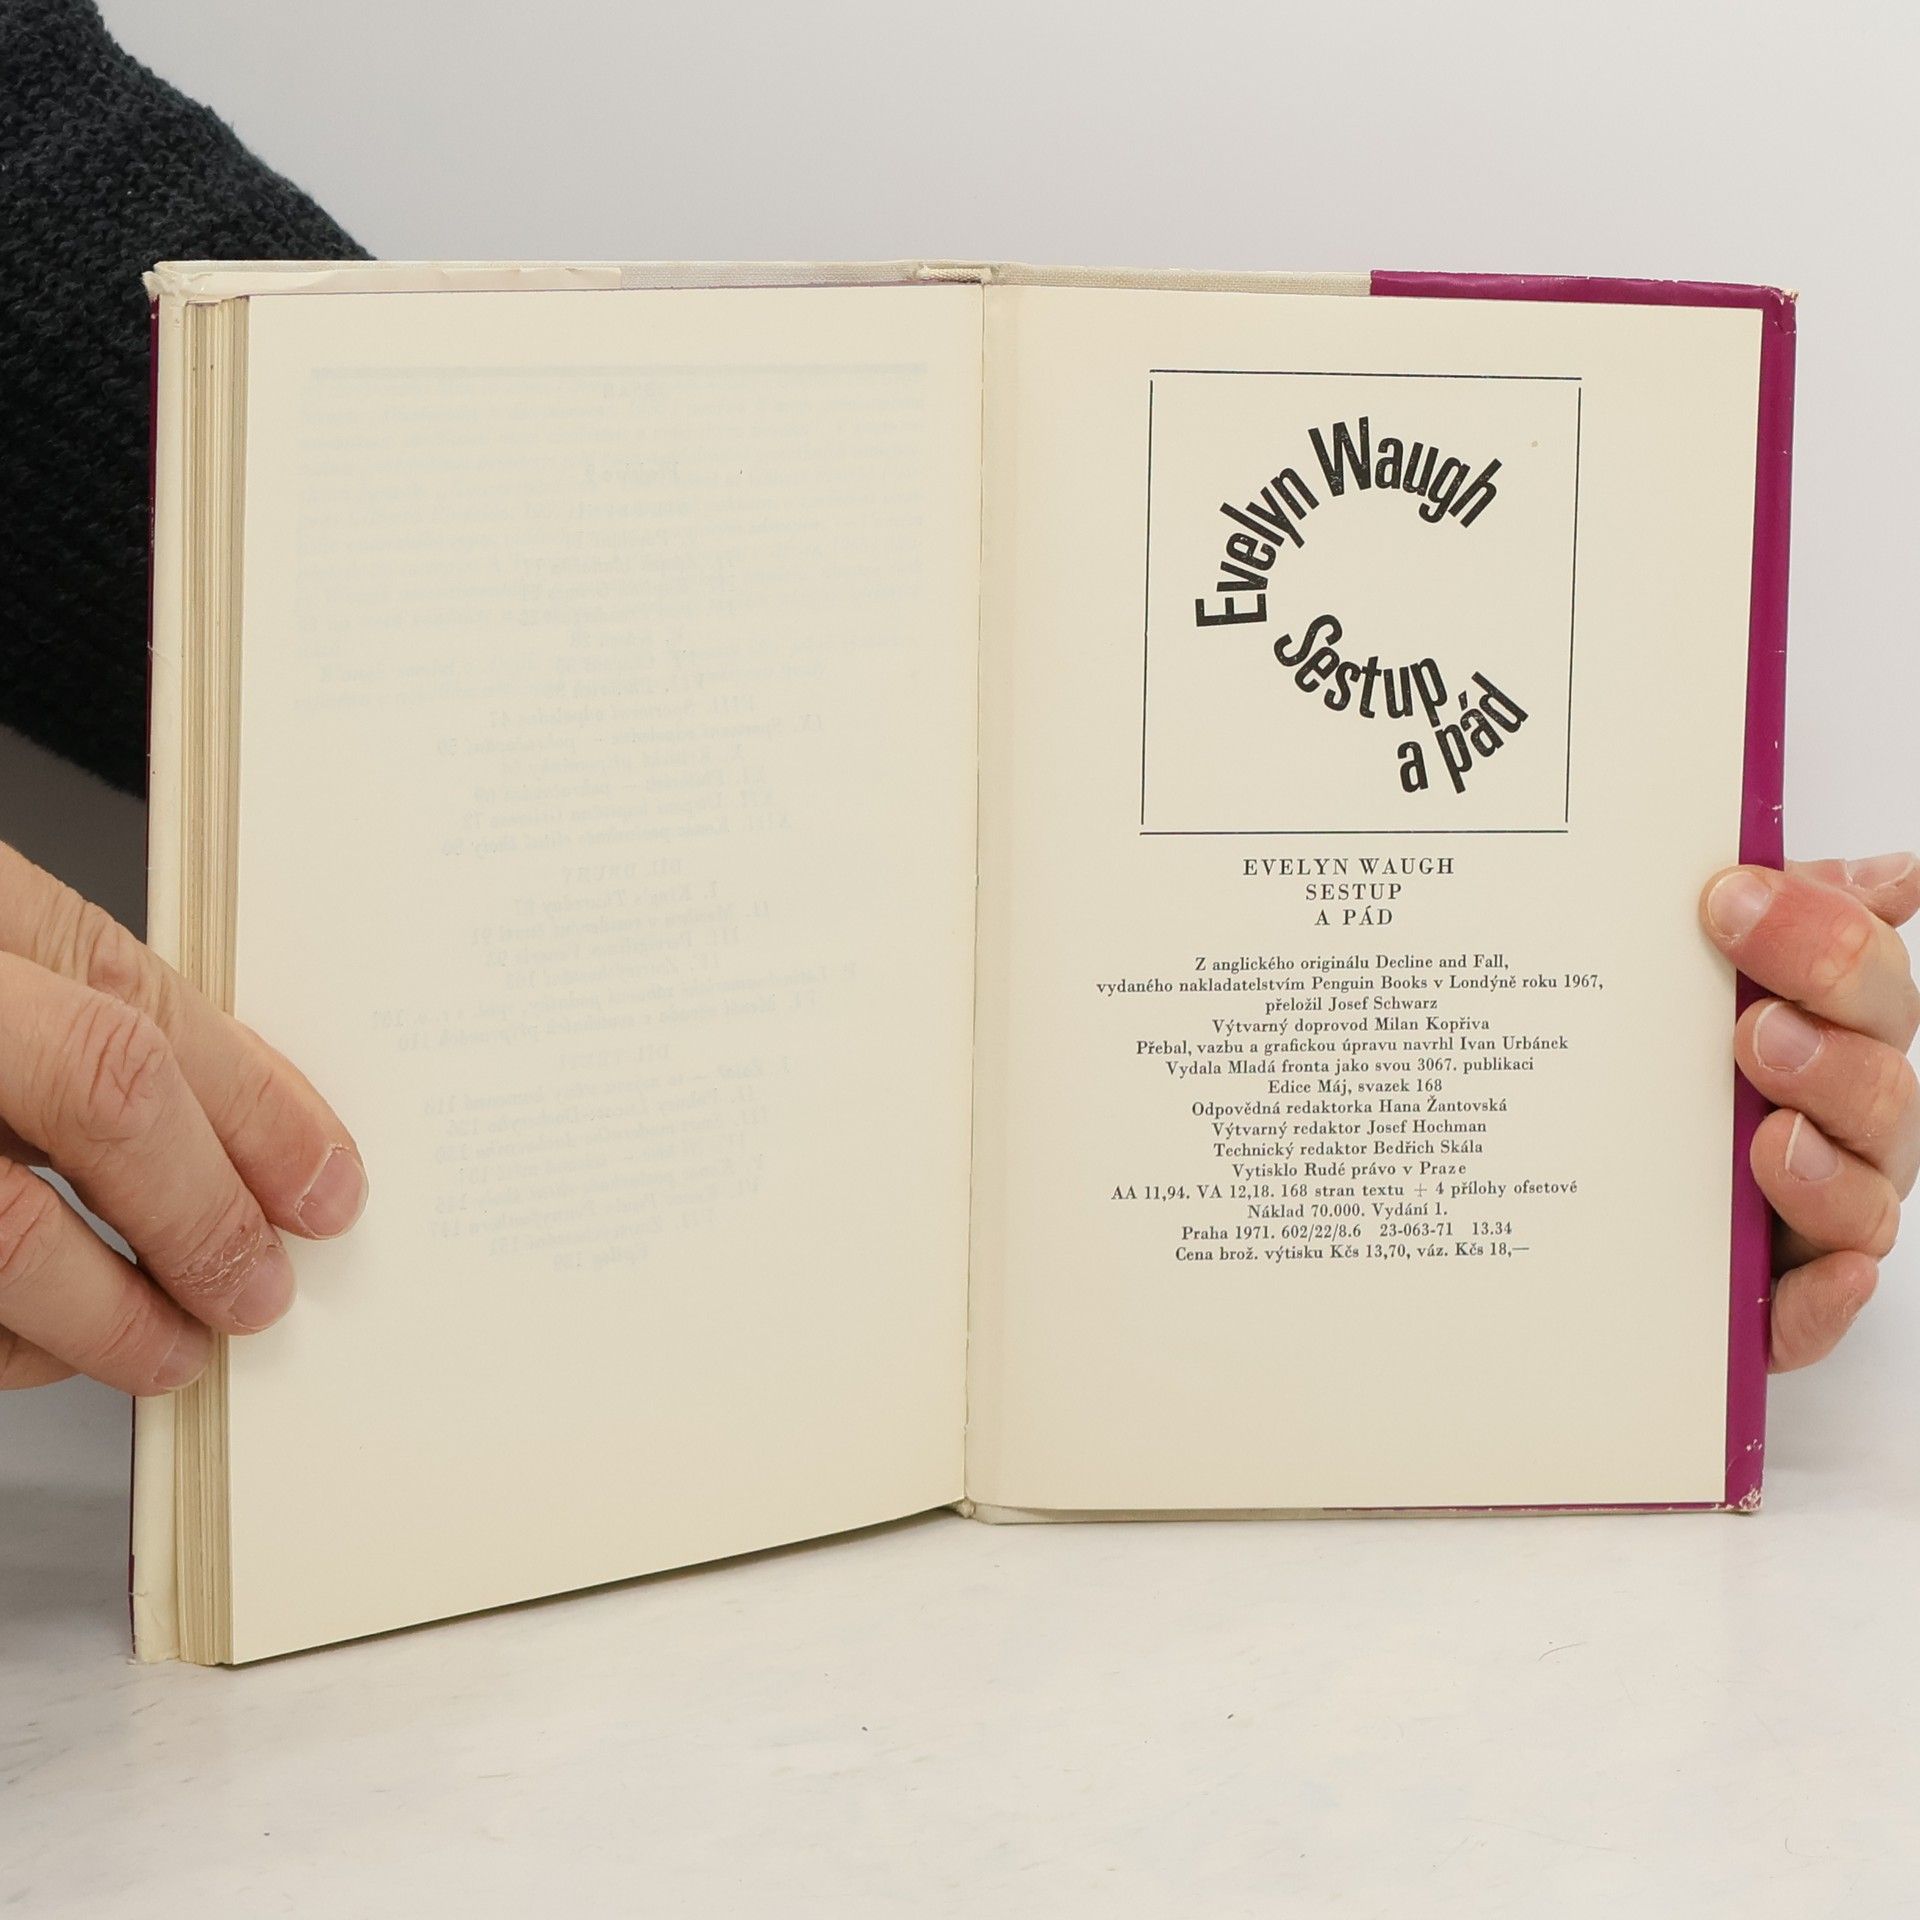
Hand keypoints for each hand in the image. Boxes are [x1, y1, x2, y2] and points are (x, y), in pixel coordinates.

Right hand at [0, 841, 365, 1391]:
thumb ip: (105, 1003)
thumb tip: (270, 1123)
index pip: (133, 1022)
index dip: (256, 1116)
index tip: (327, 1191)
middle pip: (95, 1101)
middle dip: (202, 1216)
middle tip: (260, 1293)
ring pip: (0, 1241)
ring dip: (102, 1317)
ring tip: (171, 1347)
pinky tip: (43, 1348)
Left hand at [1702, 853, 1919, 1370]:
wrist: (1590, 1208)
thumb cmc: (1673, 1074)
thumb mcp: (1706, 981)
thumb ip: (1785, 918)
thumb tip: (1894, 874)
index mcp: (1833, 1038)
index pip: (1866, 982)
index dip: (1820, 936)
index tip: (1730, 900)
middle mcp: (1842, 1128)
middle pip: (1880, 1087)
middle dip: (1828, 1051)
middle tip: (1754, 1029)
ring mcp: (1816, 1217)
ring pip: (1863, 1199)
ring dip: (1827, 1169)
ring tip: (1771, 1140)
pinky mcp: (1775, 1304)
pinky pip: (1814, 1311)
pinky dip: (1826, 1297)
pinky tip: (1824, 1274)